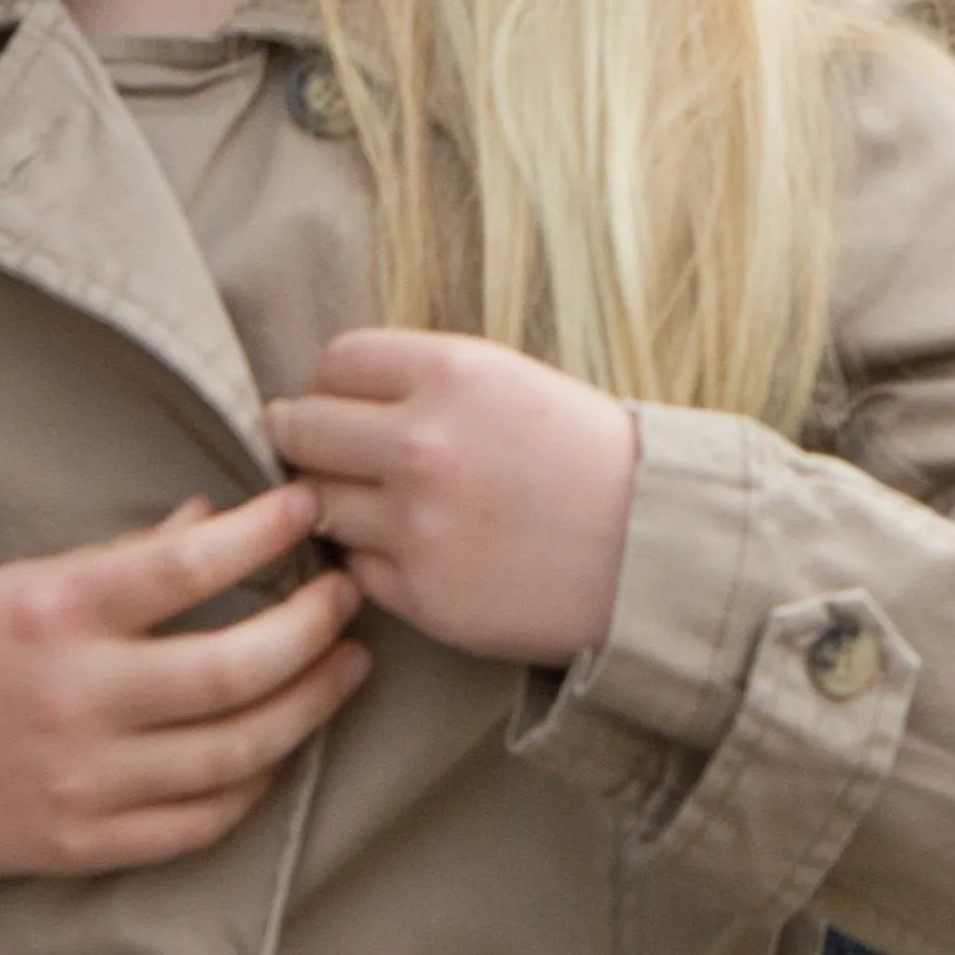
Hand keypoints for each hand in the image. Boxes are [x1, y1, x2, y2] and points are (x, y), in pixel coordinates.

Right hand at [0, 483, 364, 943]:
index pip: (192, 566)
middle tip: (349, 592)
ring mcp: (82, 783)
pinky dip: (256, 782)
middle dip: (315, 625)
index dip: (269, 532)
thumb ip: (125, 558)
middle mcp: (76, 700)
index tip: (310, 504)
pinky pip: (199, 822)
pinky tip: (283, 742)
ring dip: (311, 704)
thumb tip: (220, 517)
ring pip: (236, 752)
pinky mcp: (82, 847)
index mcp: (58, 614)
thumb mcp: (23, 583)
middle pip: (235, 669)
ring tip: (348, 662)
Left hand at [269, 328, 642, 668]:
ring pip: (313, 503)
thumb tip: (335, 397)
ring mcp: (414, 524)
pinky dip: (367, 559)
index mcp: (454, 373)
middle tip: (326, 452)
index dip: (333, 381)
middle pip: (300, 429)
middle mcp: (421, 444)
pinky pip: (350, 567)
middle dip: (304, 438)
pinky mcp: (417, 593)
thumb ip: (427, 382)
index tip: (341, 401)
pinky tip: (410, 548)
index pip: (336, 361)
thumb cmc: (590, 456)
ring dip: (331, 503)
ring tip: (375, 504)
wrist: (655, 547)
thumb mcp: (514, 381)